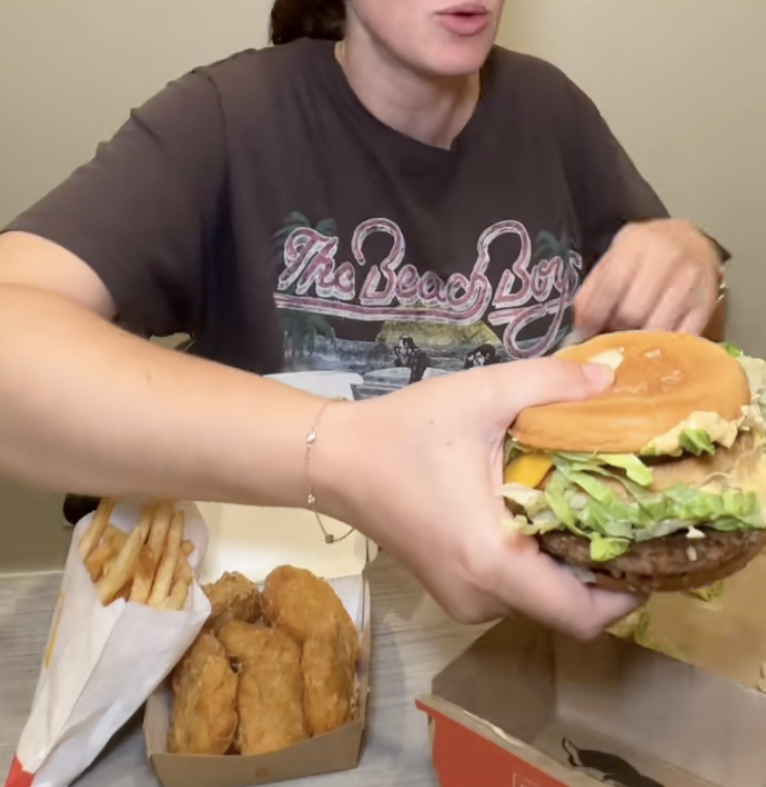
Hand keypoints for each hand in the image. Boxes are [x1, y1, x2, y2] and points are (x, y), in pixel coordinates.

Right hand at [316, 359, 638, 638]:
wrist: (334, 459)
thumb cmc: (405, 430)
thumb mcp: (482, 394)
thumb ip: (551, 384)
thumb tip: (614, 379)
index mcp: (493, 560)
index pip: (581, 614)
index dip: (627, 593)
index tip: (650, 549)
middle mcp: (480, 596)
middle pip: (565, 608)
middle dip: (602, 569)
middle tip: (625, 515)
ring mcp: (463, 599)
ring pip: (539, 598)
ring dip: (567, 563)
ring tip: (585, 506)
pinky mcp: (452, 590)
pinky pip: (513, 589)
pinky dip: (536, 561)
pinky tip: (538, 512)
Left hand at [575, 219, 720, 338]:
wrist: (693, 240)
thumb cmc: (646, 250)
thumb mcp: (617, 253)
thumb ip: (597, 284)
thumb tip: (579, 326)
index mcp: (637, 243)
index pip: (610, 285)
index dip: (593, 315)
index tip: (581, 335)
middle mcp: (668, 258)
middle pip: (633, 310)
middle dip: (615, 329)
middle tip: (608, 338)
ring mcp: (692, 281)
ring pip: (658, 327)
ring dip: (639, 343)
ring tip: (629, 345)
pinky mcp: (707, 303)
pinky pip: (682, 336)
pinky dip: (665, 347)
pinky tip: (653, 349)